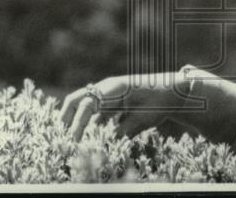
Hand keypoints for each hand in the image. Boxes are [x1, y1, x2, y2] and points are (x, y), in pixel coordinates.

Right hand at [60, 72, 186, 140]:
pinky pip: (95, 112)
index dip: (78, 122)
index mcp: (114, 89)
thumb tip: (105, 146)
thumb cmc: (160, 102)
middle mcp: (108, 89)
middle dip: (66, 117)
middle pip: (78, 98)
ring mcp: (109, 93)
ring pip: (84, 105)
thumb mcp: (143, 119)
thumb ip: (123, 131)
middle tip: (60, 136)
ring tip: (71, 140)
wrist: (174, 91)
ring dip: (76, 120)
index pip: (88, 103)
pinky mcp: (113, 101)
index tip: (74, 140)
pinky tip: (90, 138)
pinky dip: (89, 123)